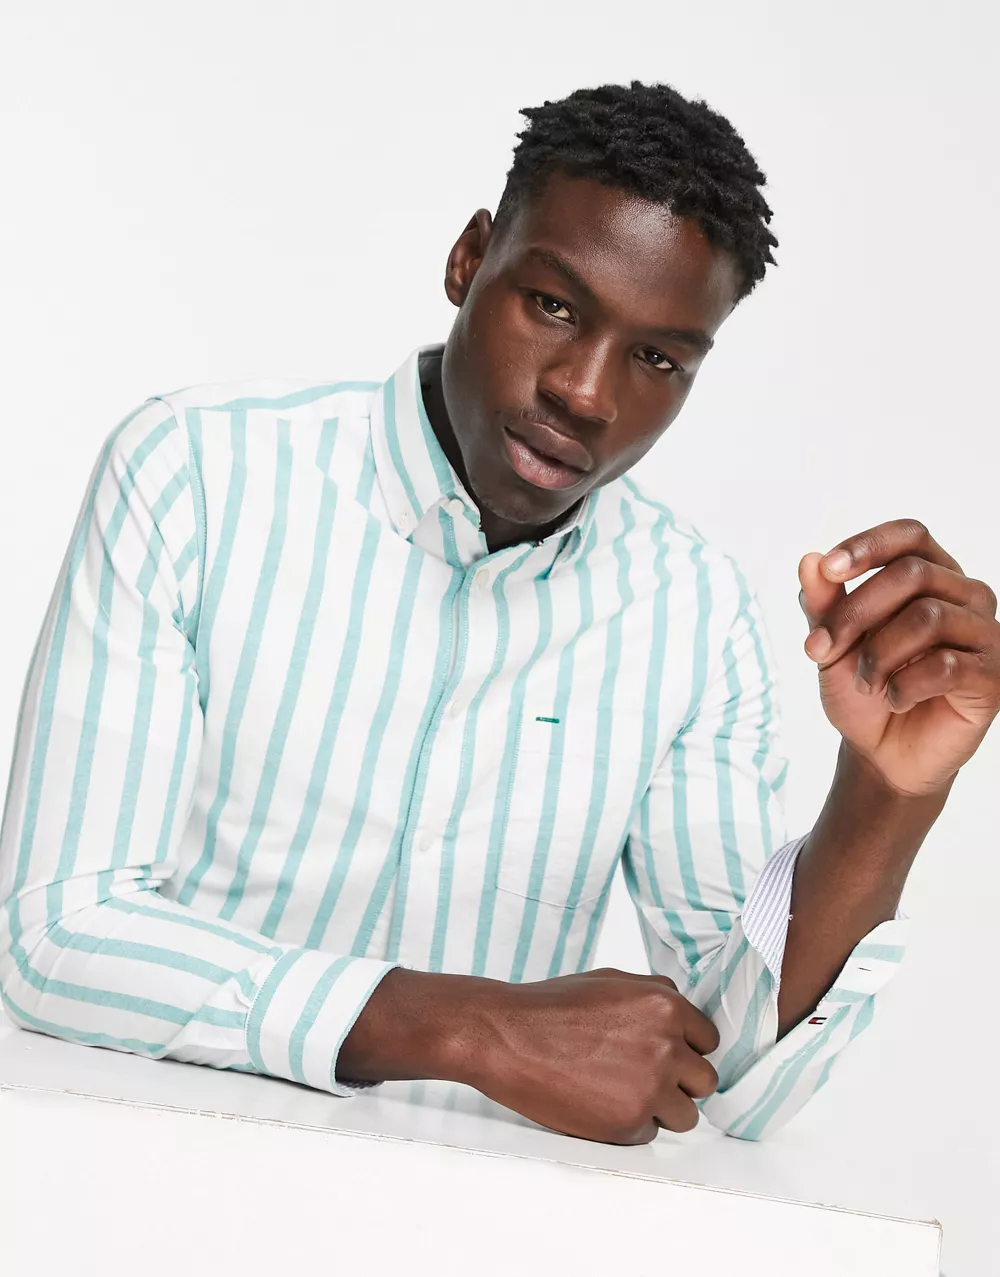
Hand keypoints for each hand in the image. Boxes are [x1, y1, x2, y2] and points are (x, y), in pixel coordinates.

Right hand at [464, 967, 719, 1143]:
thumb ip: (655, 996)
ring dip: (660, 1109)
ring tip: (621, 1093)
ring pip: (686, 1115)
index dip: (686, 1049)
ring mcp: (651, 1087)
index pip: (708, 1040)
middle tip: (644, 1077)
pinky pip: (650, 1134)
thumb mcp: (612, 981)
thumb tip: (682, 1020)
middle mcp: (667, 1046)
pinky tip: (599, 1103)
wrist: (507, 1036)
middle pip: (704, 1080)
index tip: (667, 1056)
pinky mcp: (629, 1122)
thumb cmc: (552, 1007)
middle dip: (679, 1081)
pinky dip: (630, 1125)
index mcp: (665, 1006)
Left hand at [798, 518, 999, 797]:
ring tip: (867, 683)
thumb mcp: (831, 644)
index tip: (828, 569)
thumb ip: (822, 603)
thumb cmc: (863, 690)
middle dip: (855, 613)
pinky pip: (946, 666)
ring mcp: (985, 635)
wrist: (880, 752)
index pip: (910, 535)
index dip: (869, 545)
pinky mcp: (994, 677)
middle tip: (824, 650)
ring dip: (879, 655)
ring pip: (927, 617)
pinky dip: (904, 686)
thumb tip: (808, 561)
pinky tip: (895, 700)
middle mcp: (967, 596)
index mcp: (933, 575)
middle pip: (911, 575)